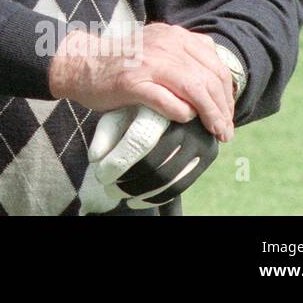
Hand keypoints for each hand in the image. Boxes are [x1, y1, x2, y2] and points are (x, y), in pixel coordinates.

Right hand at [47, 23, 235, 140]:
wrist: (79, 62)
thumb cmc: (119, 62)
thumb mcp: (156, 47)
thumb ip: (182, 56)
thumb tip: (215, 84)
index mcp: (174, 35)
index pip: (215, 64)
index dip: (228, 92)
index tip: (227, 111)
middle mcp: (165, 44)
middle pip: (209, 79)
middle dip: (223, 108)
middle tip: (225, 130)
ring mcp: (149, 62)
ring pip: (195, 90)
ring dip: (210, 115)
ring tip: (216, 131)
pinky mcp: (132, 82)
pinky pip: (168, 101)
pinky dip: (182, 113)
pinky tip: (185, 119)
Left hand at [87, 105, 219, 209]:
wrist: (176, 100)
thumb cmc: (137, 109)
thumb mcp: (118, 113)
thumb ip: (105, 133)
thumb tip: (95, 158)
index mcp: (161, 105)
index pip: (139, 141)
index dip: (118, 162)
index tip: (100, 176)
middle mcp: (185, 121)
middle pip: (154, 164)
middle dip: (127, 182)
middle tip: (108, 188)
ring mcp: (200, 138)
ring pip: (168, 178)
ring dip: (140, 192)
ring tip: (119, 194)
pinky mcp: (208, 154)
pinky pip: (181, 184)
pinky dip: (157, 197)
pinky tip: (136, 201)